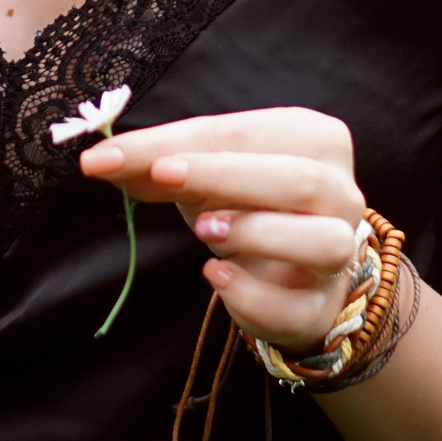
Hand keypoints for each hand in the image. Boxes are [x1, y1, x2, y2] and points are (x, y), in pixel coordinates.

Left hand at [78, 106, 364, 353]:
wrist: (289, 272)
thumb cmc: (245, 204)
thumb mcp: (201, 174)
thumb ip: (156, 163)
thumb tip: (99, 160)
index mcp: (314, 139)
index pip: (243, 132)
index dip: (176, 142)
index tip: (110, 154)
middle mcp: (340, 193)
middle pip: (297, 180)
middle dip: (223, 176)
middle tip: (161, 177)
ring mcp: (341, 254)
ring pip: (324, 242)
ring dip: (257, 233)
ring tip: (204, 231)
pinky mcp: (320, 308)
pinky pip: (296, 307)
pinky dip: (251, 295)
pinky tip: (216, 277)